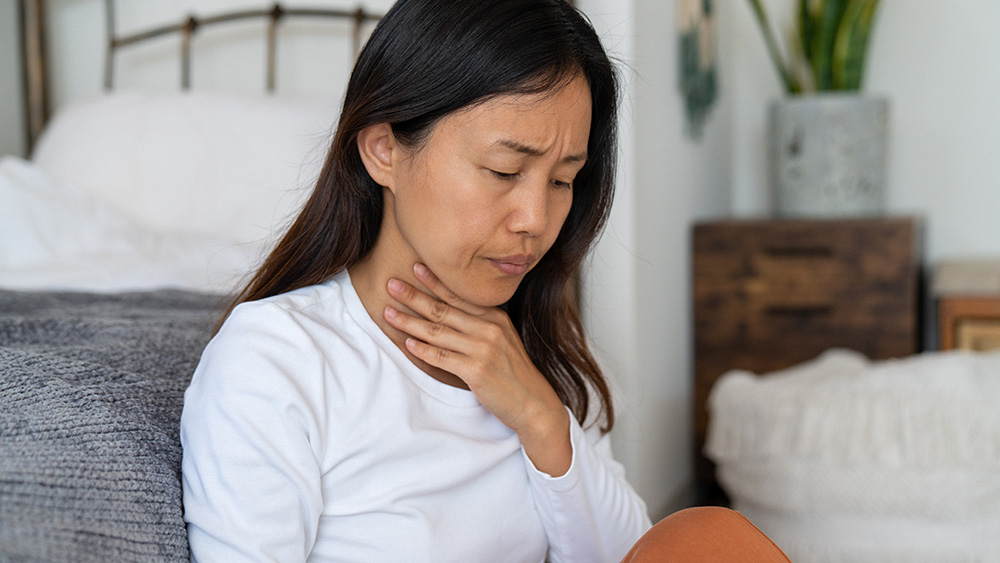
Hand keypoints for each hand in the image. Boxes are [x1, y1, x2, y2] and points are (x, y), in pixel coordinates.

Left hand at [384, 263, 571, 475]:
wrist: (532, 401)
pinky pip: (443, 357)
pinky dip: (423, 350)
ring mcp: (483, 349)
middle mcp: (489, 329)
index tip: (415, 267)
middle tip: (391, 285)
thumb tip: (449, 311)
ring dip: (410, 322)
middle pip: (443, 309)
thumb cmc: (512, 370)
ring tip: (389, 313)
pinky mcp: (476, 371)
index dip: (435, 281)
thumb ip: (480, 323)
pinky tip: (408, 343)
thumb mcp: (502, 338)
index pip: (458, 295)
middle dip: (414, 296)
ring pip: (438, 332)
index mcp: (495, 317)